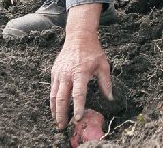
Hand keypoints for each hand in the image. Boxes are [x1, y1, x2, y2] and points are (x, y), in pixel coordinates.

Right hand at [50, 4, 113, 129]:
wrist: (78, 37)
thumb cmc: (93, 51)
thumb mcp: (103, 64)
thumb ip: (106, 82)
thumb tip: (110, 98)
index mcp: (81, 72)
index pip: (78, 93)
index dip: (77, 107)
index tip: (77, 118)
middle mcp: (67, 74)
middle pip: (62, 98)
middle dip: (61, 114)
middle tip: (63, 126)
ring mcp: (59, 73)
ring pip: (54, 95)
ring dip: (55, 110)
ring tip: (58, 121)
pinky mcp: (54, 73)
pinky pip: (52, 89)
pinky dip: (53, 101)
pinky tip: (55, 109)